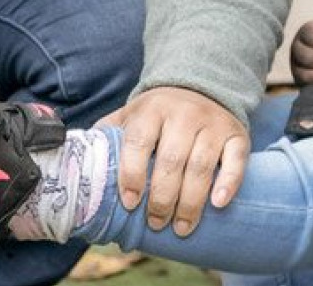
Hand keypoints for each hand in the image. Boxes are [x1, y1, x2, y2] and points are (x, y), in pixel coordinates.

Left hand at [96, 87, 248, 237]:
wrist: (200, 86)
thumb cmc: (158, 113)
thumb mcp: (130, 115)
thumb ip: (107, 136)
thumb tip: (76, 168)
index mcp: (151, 110)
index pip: (138, 143)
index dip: (132, 175)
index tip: (130, 203)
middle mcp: (183, 114)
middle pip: (172, 161)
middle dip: (162, 198)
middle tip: (157, 223)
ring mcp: (212, 124)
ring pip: (202, 166)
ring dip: (191, 202)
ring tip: (181, 227)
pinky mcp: (236, 134)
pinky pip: (236, 161)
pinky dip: (228, 183)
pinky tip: (217, 204)